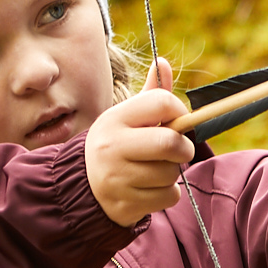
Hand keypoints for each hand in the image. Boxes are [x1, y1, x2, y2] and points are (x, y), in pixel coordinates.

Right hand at [87, 57, 193, 225]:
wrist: (83, 187)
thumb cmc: (117, 145)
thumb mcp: (127, 118)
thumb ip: (150, 94)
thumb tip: (164, 63)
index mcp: (114, 119)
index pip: (161, 102)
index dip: (181, 111)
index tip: (179, 121)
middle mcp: (111, 147)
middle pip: (170, 143)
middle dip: (184, 148)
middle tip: (179, 150)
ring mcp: (116, 178)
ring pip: (172, 173)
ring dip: (172, 173)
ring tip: (153, 170)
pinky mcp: (125, 204)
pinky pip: (169, 196)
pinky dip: (167, 194)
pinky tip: (149, 189)